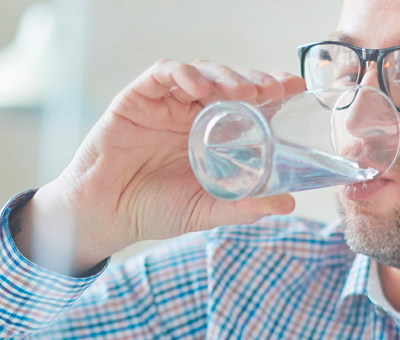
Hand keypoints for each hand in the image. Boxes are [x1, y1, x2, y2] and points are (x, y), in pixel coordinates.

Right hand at [13, 60, 305, 274]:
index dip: (271, 90)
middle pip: (228, 82)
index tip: (294, 87)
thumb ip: (242, 206)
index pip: (246, 102)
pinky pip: (162, 74)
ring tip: (244, 92)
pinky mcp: (137, 98)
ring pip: (200, 73)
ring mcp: (165, 104)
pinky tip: (197, 86)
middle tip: (272, 90)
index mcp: (210, 134)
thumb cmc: (154, 210)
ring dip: (224, 76)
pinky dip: (183, 74)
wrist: (105, 216)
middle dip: (253, 80)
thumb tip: (287, 204)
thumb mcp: (206, 210)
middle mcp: (191, 113)